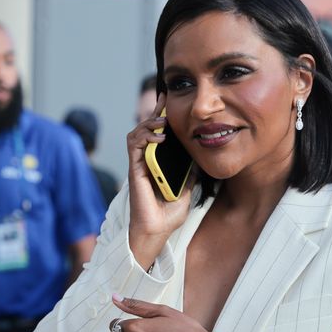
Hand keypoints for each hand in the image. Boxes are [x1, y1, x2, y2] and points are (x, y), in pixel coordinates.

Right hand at [126, 97, 194, 268]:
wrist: (158, 230)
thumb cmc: (169, 215)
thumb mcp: (187, 190)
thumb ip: (189, 174)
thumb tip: (198, 159)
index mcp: (158, 164)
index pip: (157, 134)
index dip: (161, 117)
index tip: (169, 102)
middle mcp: (146, 161)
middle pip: (146, 129)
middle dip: (155, 113)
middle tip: (165, 102)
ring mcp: (139, 165)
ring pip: (137, 133)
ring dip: (149, 123)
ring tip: (163, 121)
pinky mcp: (134, 170)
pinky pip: (134, 145)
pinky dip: (144, 136)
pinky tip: (159, 137)